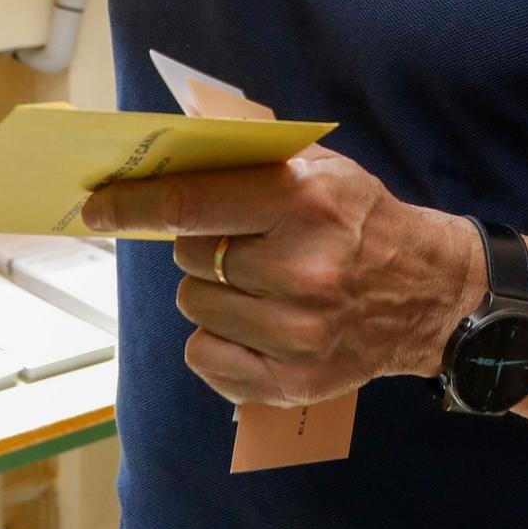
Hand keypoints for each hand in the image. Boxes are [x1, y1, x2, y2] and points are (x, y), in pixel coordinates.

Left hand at [83, 147, 485, 406]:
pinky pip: (205, 359)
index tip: (96, 207)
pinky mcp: (295, 380)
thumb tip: (167, 148)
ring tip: (261, 285)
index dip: (132, 205)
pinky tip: (256, 325)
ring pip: (195, 307)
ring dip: (212, 293)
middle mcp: (302, 269)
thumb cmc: (361, 220)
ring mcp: (298, 332)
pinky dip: (217, 341)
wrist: (431, 293)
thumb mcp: (320, 167)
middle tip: (243, 244)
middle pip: (191, 257)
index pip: (190, 204)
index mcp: (304, 203)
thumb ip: (248, 157)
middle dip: (203, 247)